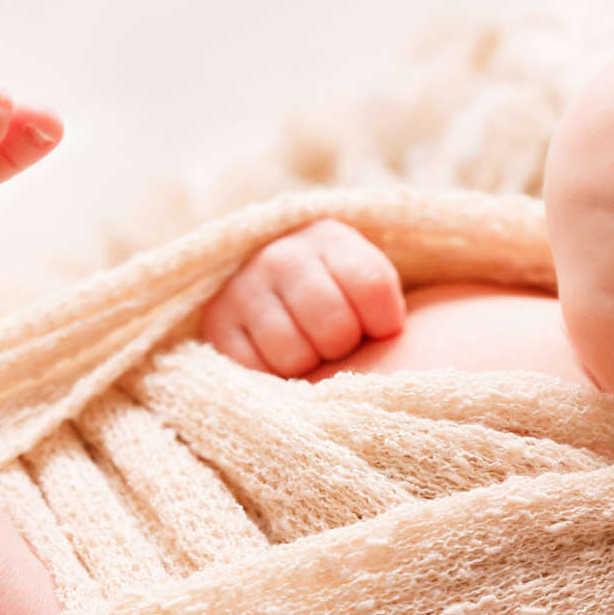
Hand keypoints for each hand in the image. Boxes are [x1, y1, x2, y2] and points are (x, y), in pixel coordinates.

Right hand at [199, 219, 405, 376]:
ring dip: (307, 364)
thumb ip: (382, 295)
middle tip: (335, 341)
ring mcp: (244, 288)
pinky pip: (256, 370)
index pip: (373, 287)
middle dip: (343, 346)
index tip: (378, 328)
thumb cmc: (336, 299)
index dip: (384, 323)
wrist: (269, 296)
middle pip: (335, 328)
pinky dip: (272, 377)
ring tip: (305, 347)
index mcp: (331, 238)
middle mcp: (282, 255)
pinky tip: (275, 358)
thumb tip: (397, 340)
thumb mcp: (365, 281)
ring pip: (295, 355)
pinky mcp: (216, 324)